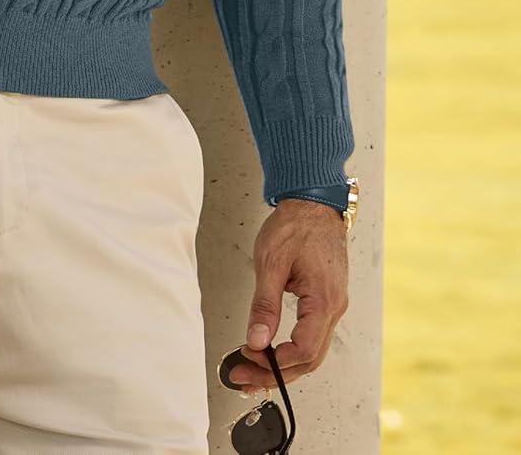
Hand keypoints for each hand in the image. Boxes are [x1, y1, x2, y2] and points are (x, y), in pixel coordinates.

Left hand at [231, 198, 349, 388]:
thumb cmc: (295, 225)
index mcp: (324, 300)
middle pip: (310, 359)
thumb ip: (264, 305)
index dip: (276, 362)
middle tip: (243, 376)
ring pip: (313, 350)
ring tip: (252, 367)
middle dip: (276, 372)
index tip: (249, 358)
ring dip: (284, 364)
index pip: (304, 350)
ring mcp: (333, 305)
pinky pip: (313, 335)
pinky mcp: (327, 300)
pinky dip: (292, 349)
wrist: (313, 202)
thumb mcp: (271, 263)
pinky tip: (273, 350)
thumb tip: (257, 340)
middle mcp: (334, 307)